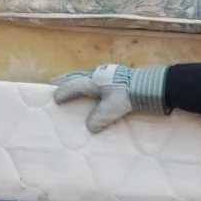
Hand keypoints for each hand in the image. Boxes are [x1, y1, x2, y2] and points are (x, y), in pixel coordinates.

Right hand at [50, 64, 168, 132]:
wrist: (147, 85)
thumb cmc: (127, 96)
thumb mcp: (112, 109)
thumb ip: (99, 118)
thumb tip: (90, 128)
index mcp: (93, 81)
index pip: (73, 86)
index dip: (63, 92)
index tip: (55, 99)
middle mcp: (97, 75)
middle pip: (76, 76)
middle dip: (64, 80)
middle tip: (53, 82)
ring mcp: (106, 73)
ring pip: (85, 75)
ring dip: (75, 79)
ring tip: (69, 83)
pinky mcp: (115, 75)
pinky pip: (95, 77)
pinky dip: (87, 80)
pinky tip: (92, 85)